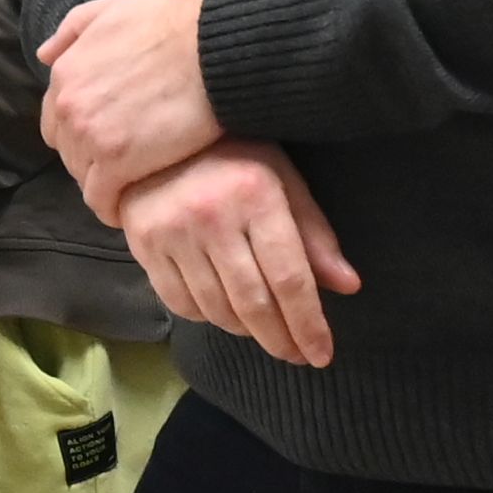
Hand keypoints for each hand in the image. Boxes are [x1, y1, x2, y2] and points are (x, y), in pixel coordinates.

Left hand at [35, 0, 221, 219]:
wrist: (214, 49)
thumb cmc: (173, 24)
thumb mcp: (114, 9)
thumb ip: (74, 30)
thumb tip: (44, 55)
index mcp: (66, 73)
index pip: (56, 120)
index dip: (79, 132)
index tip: (105, 139)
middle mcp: (69, 107)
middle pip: (68, 151)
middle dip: (90, 159)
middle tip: (123, 166)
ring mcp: (90, 137)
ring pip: (83, 177)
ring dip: (103, 184)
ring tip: (130, 187)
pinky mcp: (117, 165)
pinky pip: (101, 200)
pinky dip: (112, 208)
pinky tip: (128, 210)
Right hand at [122, 138, 359, 367]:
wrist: (159, 136)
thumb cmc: (236, 156)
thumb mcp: (284, 181)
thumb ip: (315, 235)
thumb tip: (348, 286)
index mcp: (256, 196)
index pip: (289, 278)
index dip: (308, 323)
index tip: (321, 353)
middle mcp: (211, 217)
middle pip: (253, 303)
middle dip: (280, 339)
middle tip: (297, 356)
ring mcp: (172, 233)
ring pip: (217, 309)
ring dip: (247, 331)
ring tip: (267, 333)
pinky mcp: (143, 245)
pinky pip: (181, 303)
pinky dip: (208, 318)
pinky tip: (227, 315)